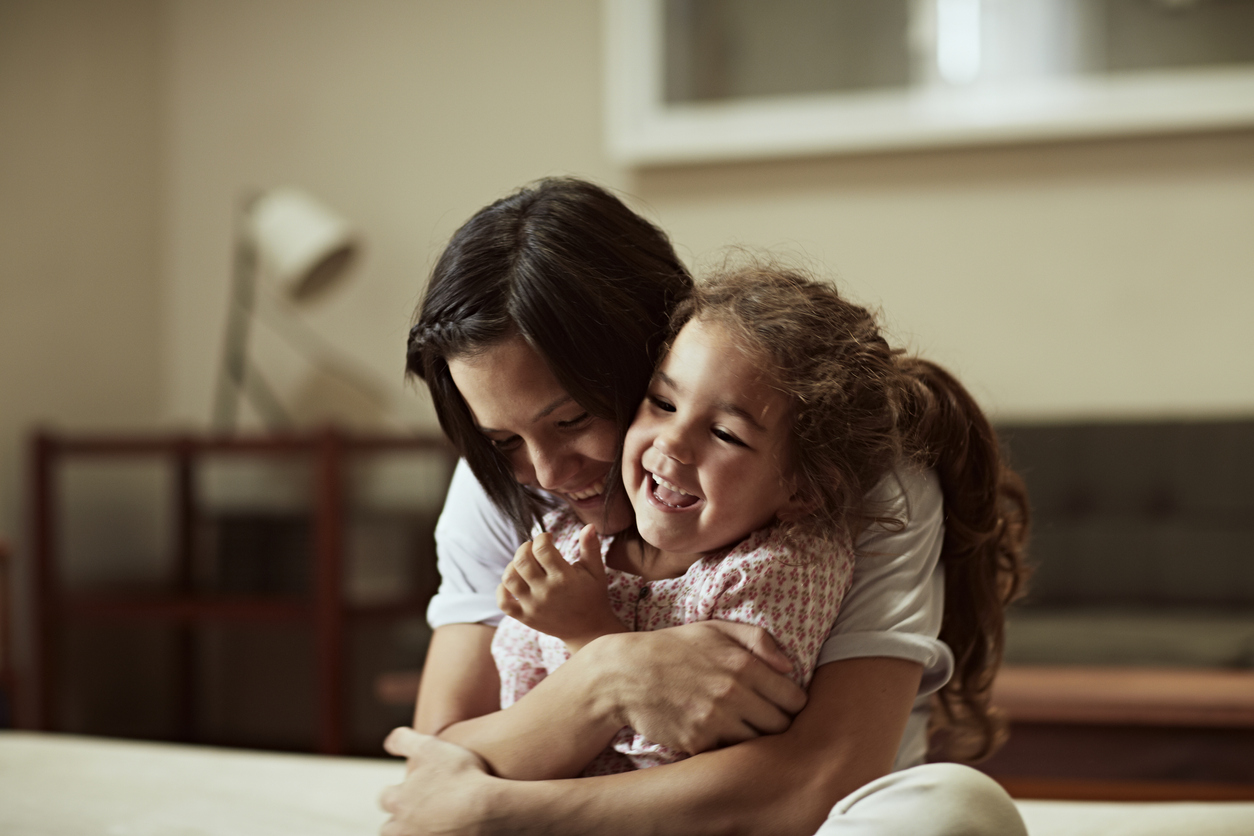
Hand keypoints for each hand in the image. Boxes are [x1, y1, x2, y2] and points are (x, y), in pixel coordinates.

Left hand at [380, 727, 497, 835]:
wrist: (489, 811)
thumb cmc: (461, 777)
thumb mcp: (431, 747)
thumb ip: (404, 740)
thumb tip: (389, 743)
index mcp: (399, 802)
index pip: (385, 798)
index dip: (397, 791)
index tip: (411, 787)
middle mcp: (403, 829)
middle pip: (390, 828)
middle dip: (400, 819)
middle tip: (419, 810)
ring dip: (415, 831)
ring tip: (432, 823)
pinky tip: (450, 830)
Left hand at [496, 525, 625, 651]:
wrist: (589, 631)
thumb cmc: (592, 596)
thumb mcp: (596, 571)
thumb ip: (590, 547)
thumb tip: (589, 525)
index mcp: (564, 578)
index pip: (542, 549)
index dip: (542, 537)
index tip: (547, 537)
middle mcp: (546, 592)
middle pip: (522, 561)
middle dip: (525, 547)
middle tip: (534, 548)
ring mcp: (533, 607)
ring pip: (509, 579)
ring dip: (513, 565)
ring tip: (524, 563)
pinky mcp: (525, 618)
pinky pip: (503, 602)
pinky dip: (502, 589)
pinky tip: (514, 581)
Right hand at [580, 620, 807, 753]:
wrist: (624, 673)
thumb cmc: (674, 648)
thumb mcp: (715, 629)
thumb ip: (758, 639)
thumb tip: (789, 666)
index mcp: (743, 664)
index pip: (794, 699)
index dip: (791, 703)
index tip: (780, 703)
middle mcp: (732, 694)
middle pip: (781, 726)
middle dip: (776, 723)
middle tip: (762, 718)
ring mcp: (714, 721)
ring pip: (757, 744)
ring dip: (752, 738)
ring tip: (740, 727)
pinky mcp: (696, 742)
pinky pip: (726, 753)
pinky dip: (725, 747)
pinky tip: (716, 734)